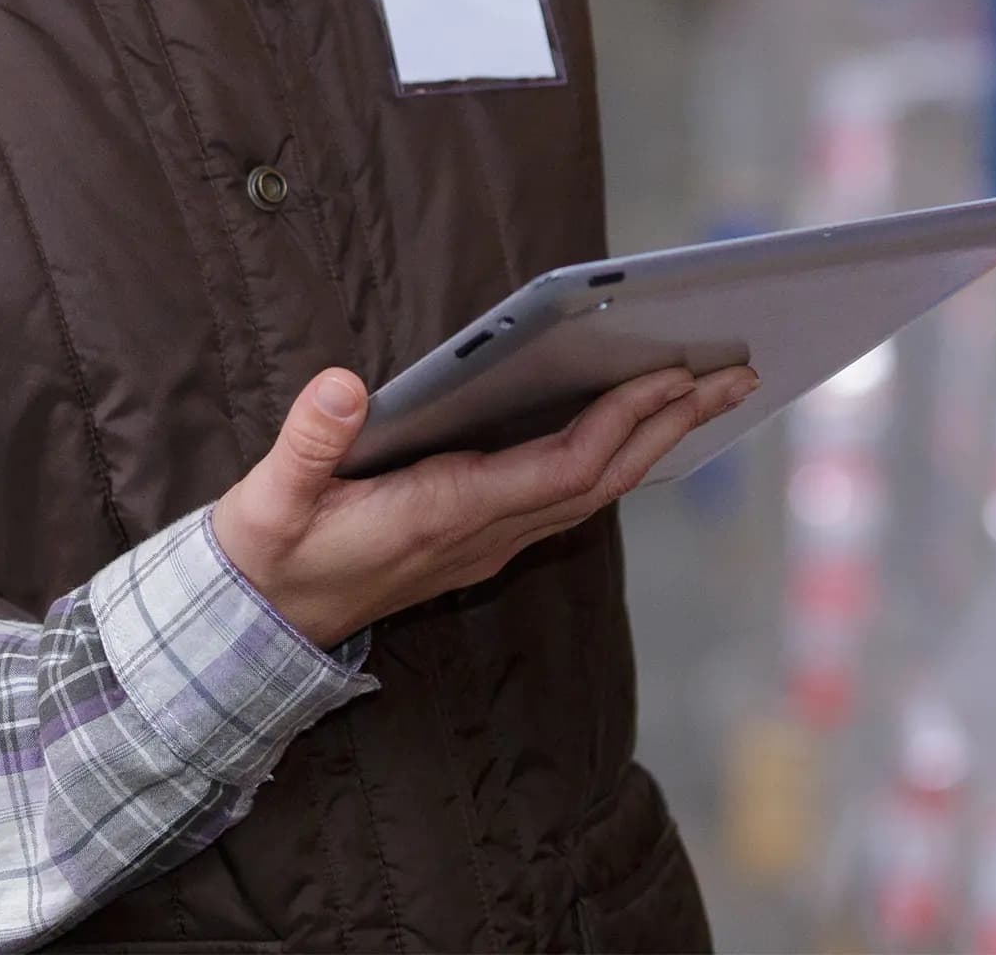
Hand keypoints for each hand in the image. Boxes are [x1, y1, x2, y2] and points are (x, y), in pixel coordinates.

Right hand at [212, 361, 758, 648]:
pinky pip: (568, 496)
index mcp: (444, 514)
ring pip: (592, 491)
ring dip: (651, 440)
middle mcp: (482, 534)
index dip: (619, 423)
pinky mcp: (478, 538)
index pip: (560, 469)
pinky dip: (613, 456)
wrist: (262, 623)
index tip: (668, 376)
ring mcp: (486, 541)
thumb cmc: (272, 554)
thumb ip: (307, 444)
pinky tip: (634, 429)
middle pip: (600, 480)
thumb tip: (342, 386)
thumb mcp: (272, 500)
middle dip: (668, 424)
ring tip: (704, 391)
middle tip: (733, 373)